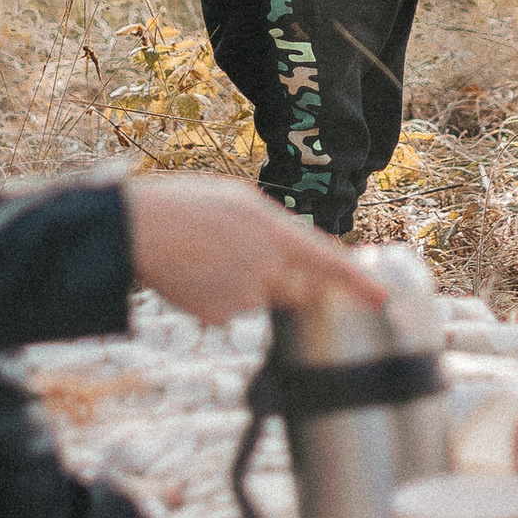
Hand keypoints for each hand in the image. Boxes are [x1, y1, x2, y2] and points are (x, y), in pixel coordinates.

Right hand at [121, 174, 386, 325]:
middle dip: (298, 285)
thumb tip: (288, 253)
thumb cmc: (185, 205)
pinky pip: (231, 310)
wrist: (135, 230)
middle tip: (260, 260)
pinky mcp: (218, 316)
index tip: (383, 299)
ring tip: (207, 254)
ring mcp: (243, 296)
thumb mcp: (238, 201)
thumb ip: (273, 229)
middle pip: (302, 289)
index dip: (359, 285)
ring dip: (247, 284)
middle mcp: (267, 269)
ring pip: (262, 297)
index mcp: (276, 233)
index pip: (330, 265)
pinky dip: (218, 296)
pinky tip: (193, 273)